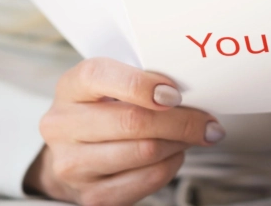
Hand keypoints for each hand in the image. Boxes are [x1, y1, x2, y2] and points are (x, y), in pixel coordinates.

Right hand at [26, 58, 224, 205]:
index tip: (175, 93)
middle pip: (132, 121)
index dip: (143, 84)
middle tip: (207, 121)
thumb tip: (191, 89)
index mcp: (70, 88)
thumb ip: (141, 79)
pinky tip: (175, 154)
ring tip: (193, 135)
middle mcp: (63, 126)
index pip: (101, 76)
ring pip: (145, 152)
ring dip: (180, 143)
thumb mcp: (109, 84)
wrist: (68, 152)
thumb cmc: (100, 108)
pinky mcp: (92, 196)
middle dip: (181, 120)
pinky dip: (171, 165)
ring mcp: (73, 165)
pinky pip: (147, 180)